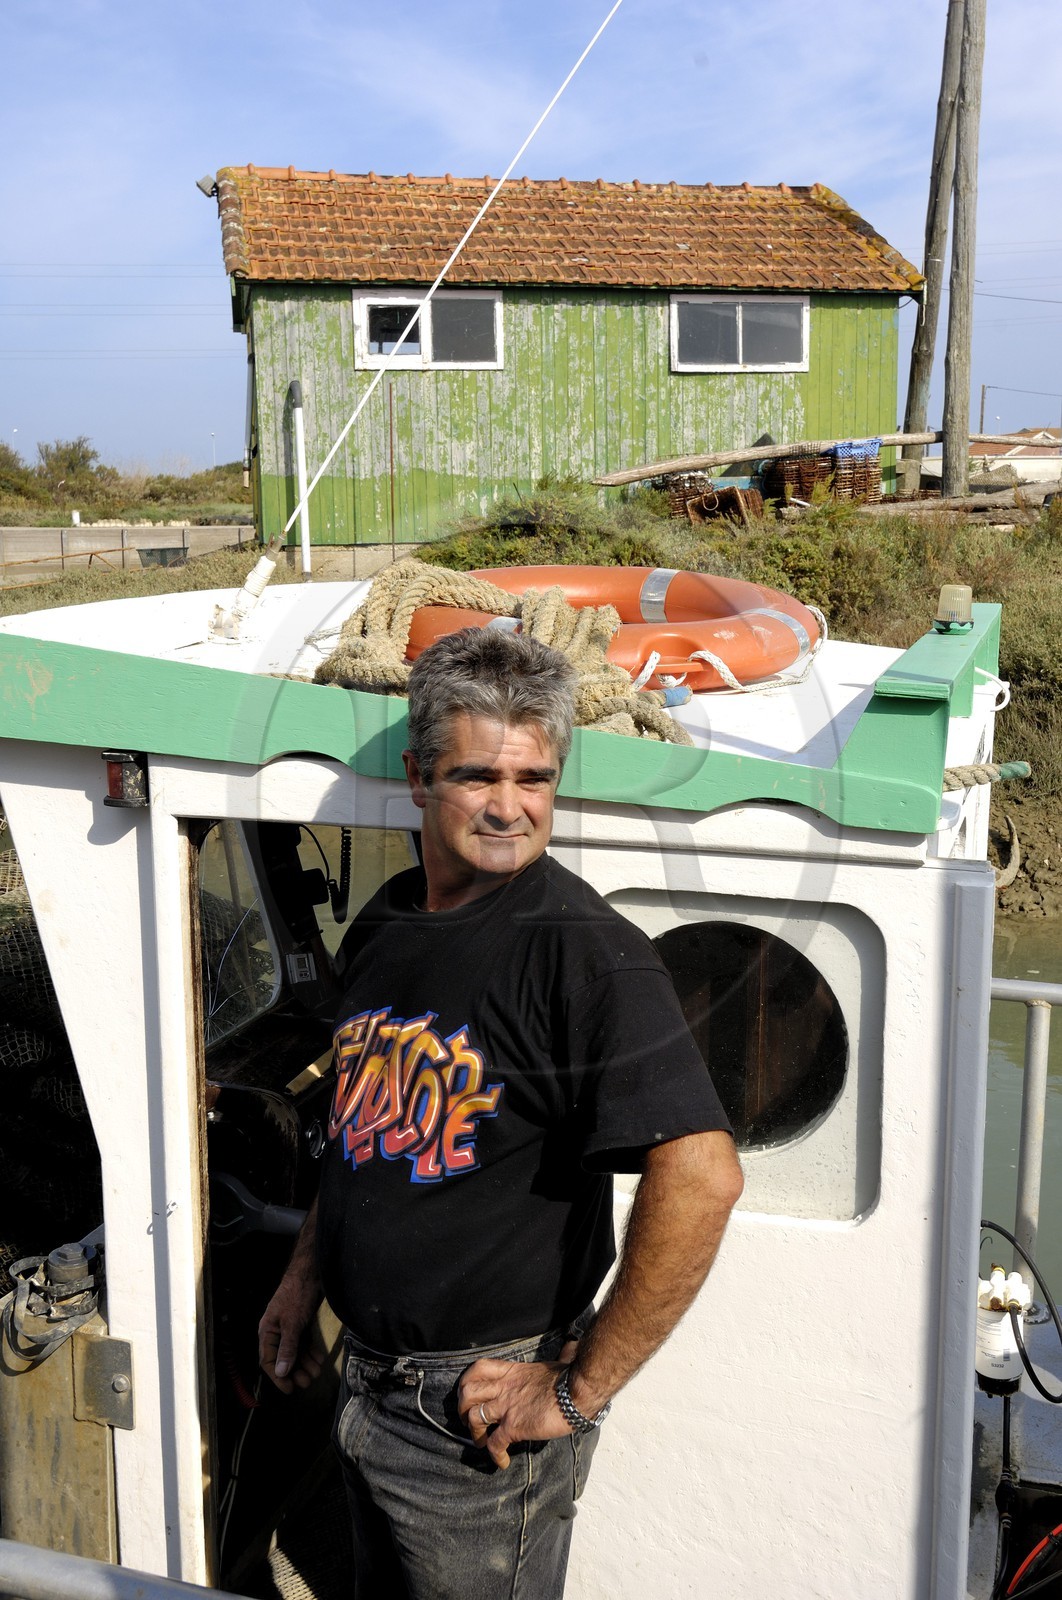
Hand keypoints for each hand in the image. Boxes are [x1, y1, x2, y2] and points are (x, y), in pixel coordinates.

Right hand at [258, 1272, 324, 1394]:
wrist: (311, 1271)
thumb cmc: (297, 1295)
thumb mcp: (292, 1323)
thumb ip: (287, 1348)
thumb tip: (282, 1372)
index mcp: (267, 1331)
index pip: (268, 1361)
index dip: (278, 1377)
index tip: (289, 1390)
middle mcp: (276, 1331)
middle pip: (282, 1358)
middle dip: (294, 1371)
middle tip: (307, 1382)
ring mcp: (289, 1327)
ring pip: (295, 1352)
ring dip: (304, 1363)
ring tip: (316, 1372)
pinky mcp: (300, 1323)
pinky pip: (303, 1343)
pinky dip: (310, 1352)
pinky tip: (319, 1359)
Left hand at [457, 1338, 579, 1469]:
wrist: (577, 1393)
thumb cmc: (570, 1378)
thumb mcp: (555, 1364)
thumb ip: (555, 1357)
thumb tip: (571, 1347)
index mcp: (512, 1372)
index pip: (479, 1368)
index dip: (467, 1380)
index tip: (468, 1392)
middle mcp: (504, 1387)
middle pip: (468, 1392)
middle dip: (462, 1407)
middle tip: (467, 1419)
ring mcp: (507, 1407)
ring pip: (474, 1417)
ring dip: (473, 1433)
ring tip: (480, 1441)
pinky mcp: (514, 1426)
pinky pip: (494, 1443)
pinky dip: (495, 1455)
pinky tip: (502, 1461)